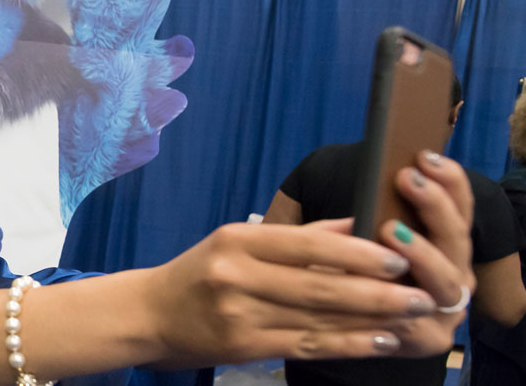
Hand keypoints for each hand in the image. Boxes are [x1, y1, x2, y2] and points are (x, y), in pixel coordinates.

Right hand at [144, 219, 435, 368]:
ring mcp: (238, 314)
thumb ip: (297, 236)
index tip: (399, 257)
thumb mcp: (236, 243)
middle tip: (421, 292)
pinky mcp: (243, 347)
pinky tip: (379, 343)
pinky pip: (306, 346)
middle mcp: (236, 276)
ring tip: (411, 318)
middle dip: (377, 292)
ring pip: (318, 319)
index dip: (357, 253)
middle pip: (319, 285)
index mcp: (238, 241)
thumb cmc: (199, 274)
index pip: (307, 244)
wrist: (148, 314)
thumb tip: (356, 222)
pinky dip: (348, 345)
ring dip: (371, 321)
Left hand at [374, 151, 474, 356]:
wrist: (347, 327)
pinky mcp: (429, 339)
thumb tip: (373, 180)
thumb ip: (369, 213)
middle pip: (458, 239)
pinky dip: (399, 299)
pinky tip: (383, 284)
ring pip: (446, 280)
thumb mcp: (360, 238)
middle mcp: (456, 275)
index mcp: (446, 246)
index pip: (460, 209)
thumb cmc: (355, 271)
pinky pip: (419, 319)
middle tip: (408, 178)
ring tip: (392, 229)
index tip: (426, 156)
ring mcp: (447, 309)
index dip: (450, 182)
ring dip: (422, 252)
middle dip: (435, 206)